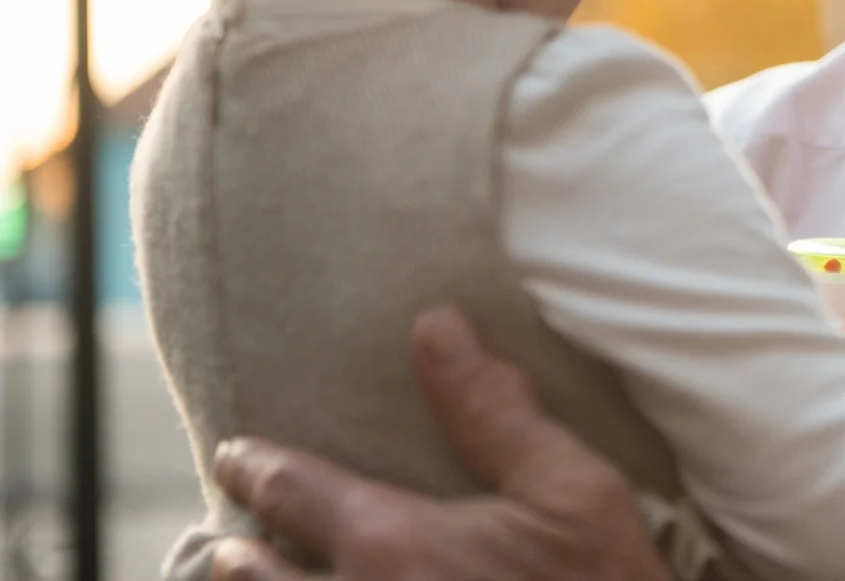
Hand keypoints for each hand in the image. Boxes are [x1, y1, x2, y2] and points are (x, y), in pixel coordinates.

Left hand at [207, 307, 665, 580]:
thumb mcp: (573, 489)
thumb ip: (493, 410)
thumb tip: (434, 327)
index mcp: (391, 545)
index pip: (292, 493)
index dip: (255, 468)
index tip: (233, 454)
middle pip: (255, 576)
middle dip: (240, 551)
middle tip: (234, 535)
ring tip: (258, 575)